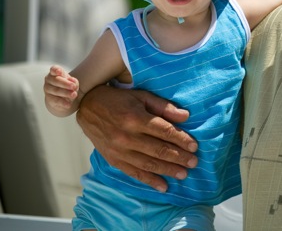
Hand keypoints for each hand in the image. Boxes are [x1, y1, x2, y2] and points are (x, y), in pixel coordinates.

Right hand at [44, 65, 79, 116]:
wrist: (62, 98)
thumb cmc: (67, 86)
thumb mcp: (72, 82)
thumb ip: (73, 81)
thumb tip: (73, 82)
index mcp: (54, 73)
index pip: (53, 69)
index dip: (56, 70)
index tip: (60, 72)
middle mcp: (49, 80)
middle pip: (56, 81)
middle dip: (65, 84)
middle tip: (73, 87)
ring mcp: (47, 90)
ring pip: (56, 91)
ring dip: (65, 93)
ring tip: (74, 95)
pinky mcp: (49, 99)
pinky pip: (56, 101)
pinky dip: (63, 103)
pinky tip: (68, 104)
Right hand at [76, 85, 197, 191]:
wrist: (87, 106)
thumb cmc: (118, 99)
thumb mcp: (141, 96)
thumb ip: (163, 106)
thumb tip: (185, 116)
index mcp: (136, 118)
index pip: (164, 131)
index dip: (181, 139)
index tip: (194, 146)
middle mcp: (127, 136)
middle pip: (158, 150)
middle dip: (179, 157)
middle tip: (194, 162)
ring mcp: (119, 150)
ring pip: (148, 164)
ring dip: (168, 170)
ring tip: (184, 174)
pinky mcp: (113, 159)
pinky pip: (134, 173)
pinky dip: (149, 181)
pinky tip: (163, 186)